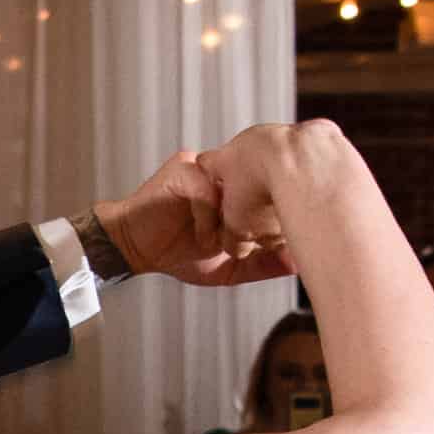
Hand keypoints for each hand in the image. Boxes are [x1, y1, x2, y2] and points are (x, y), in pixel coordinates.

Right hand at [99, 135, 307, 289]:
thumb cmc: (179, 254)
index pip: (269, 187)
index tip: (277, 240)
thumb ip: (262, 262)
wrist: (135, 252)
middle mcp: (222, 172)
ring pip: (235, 187)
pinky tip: (201, 240)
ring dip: (232, 221)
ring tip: (222, 246)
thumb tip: (298, 263)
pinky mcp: (180, 171)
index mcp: (236, 187)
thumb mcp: (230, 266)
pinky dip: (207, 220)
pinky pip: (205, 191)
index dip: (277, 213)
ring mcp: (202, 167)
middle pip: (256, 182)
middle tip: (257, 244)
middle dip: (260, 216)